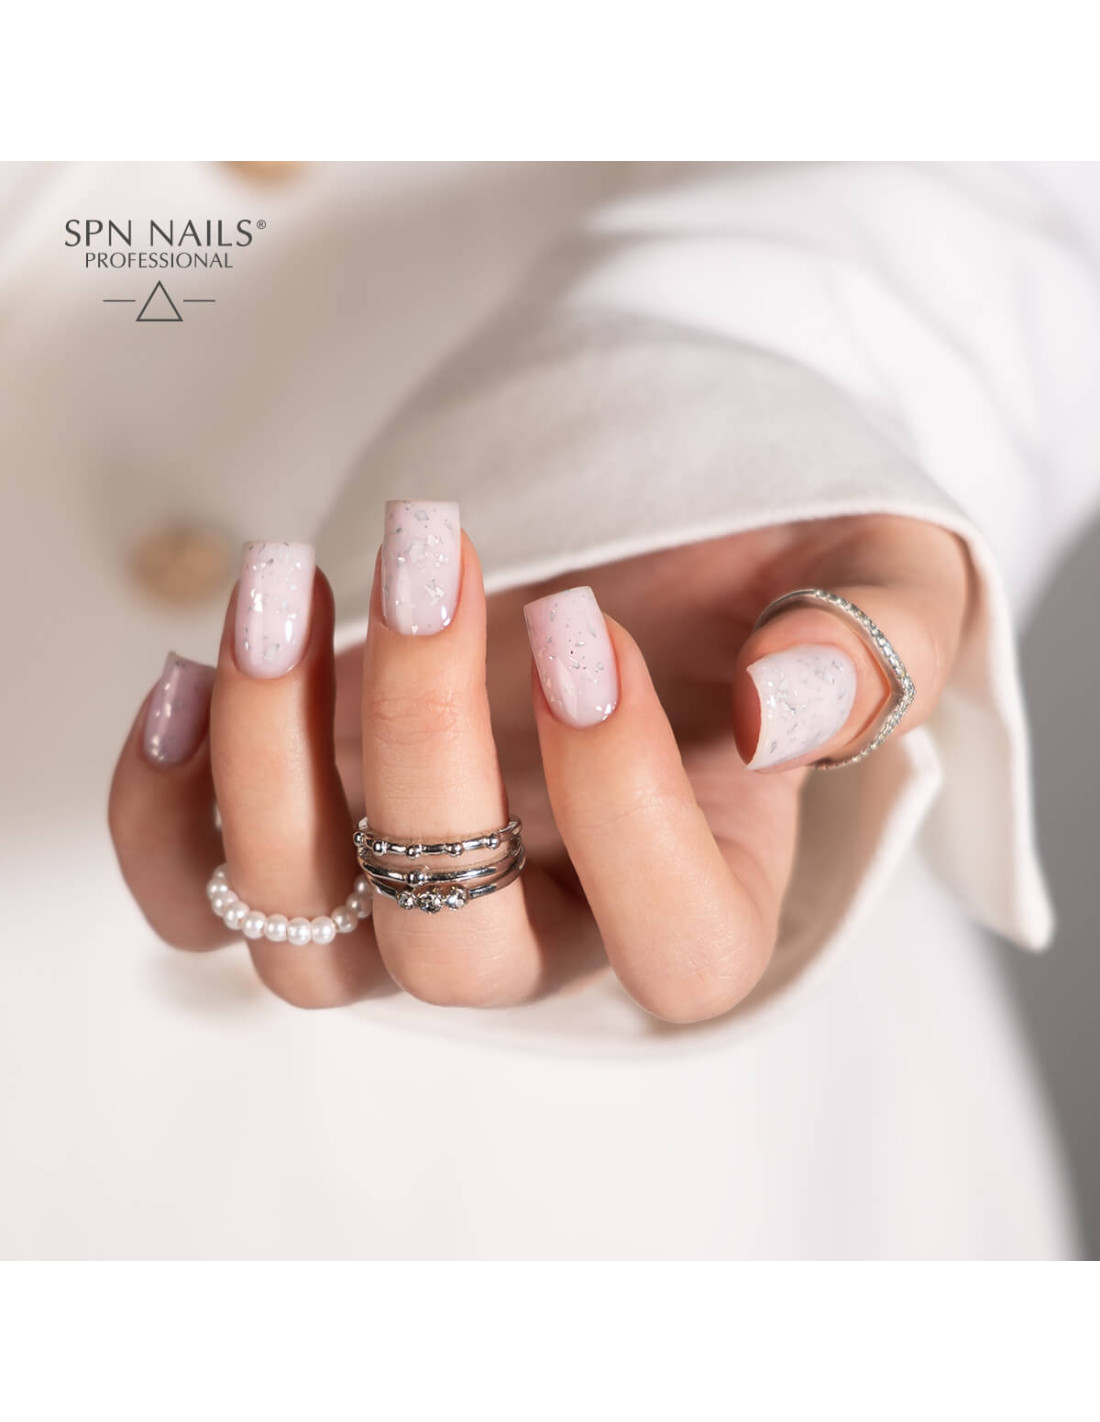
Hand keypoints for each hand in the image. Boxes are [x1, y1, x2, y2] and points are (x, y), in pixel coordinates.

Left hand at [109, 507, 968, 1020]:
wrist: (653, 533)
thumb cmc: (777, 567)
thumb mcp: (881, 576)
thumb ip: (870, 647)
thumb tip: (782, 711)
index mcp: (708, 895)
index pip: (674, 944)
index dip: (618, 802)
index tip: (580, 625)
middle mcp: (551, 931)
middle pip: (455, 955)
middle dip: (424, 752)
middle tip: (435, 552)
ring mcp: (414, 902)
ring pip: (305, 950)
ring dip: (267, 768)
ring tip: (285, 580)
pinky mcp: (315, 847)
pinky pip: (199, 901)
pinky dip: (161, 816)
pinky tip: (188, 672)